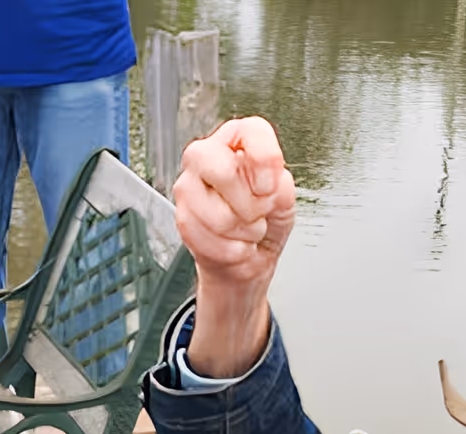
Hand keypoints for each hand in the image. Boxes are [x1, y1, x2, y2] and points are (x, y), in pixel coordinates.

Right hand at [174, 117, 296, 377]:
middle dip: (238, 198)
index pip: (251, 128)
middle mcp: (211, 159)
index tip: (271, 187)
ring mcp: (190, 188)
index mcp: (243, 146)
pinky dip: (220, 248)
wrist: (245, 272)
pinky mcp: (180, 218)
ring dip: (230, 228)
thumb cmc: (264, 234)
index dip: (261, 157)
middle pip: (210, 157)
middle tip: (255, 218)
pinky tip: (232, 253)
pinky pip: (192, 230)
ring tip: (245, 238)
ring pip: (197, 198)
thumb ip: (279, 189)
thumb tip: (272, 184)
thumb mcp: (284, 211)